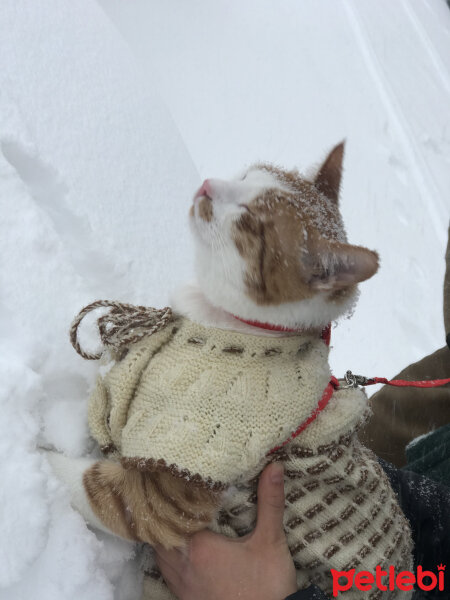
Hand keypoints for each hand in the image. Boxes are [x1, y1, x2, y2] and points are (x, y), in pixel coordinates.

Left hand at [155, 462, 296, 599]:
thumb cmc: (267, 587)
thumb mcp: (270, 541)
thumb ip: (270, 502)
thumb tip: (275, 467)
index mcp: (198, 548)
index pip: (171, 516)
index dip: (167, 498)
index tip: (168, 478)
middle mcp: (183, 567)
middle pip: (159, 534)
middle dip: (162, 514)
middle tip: (168, 492)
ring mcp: (182, 586)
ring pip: (160, 554)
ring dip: (163, 536)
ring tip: (171, 516)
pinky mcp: (187, 599)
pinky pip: (167, 571)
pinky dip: (167, 556)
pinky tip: (179, 548)